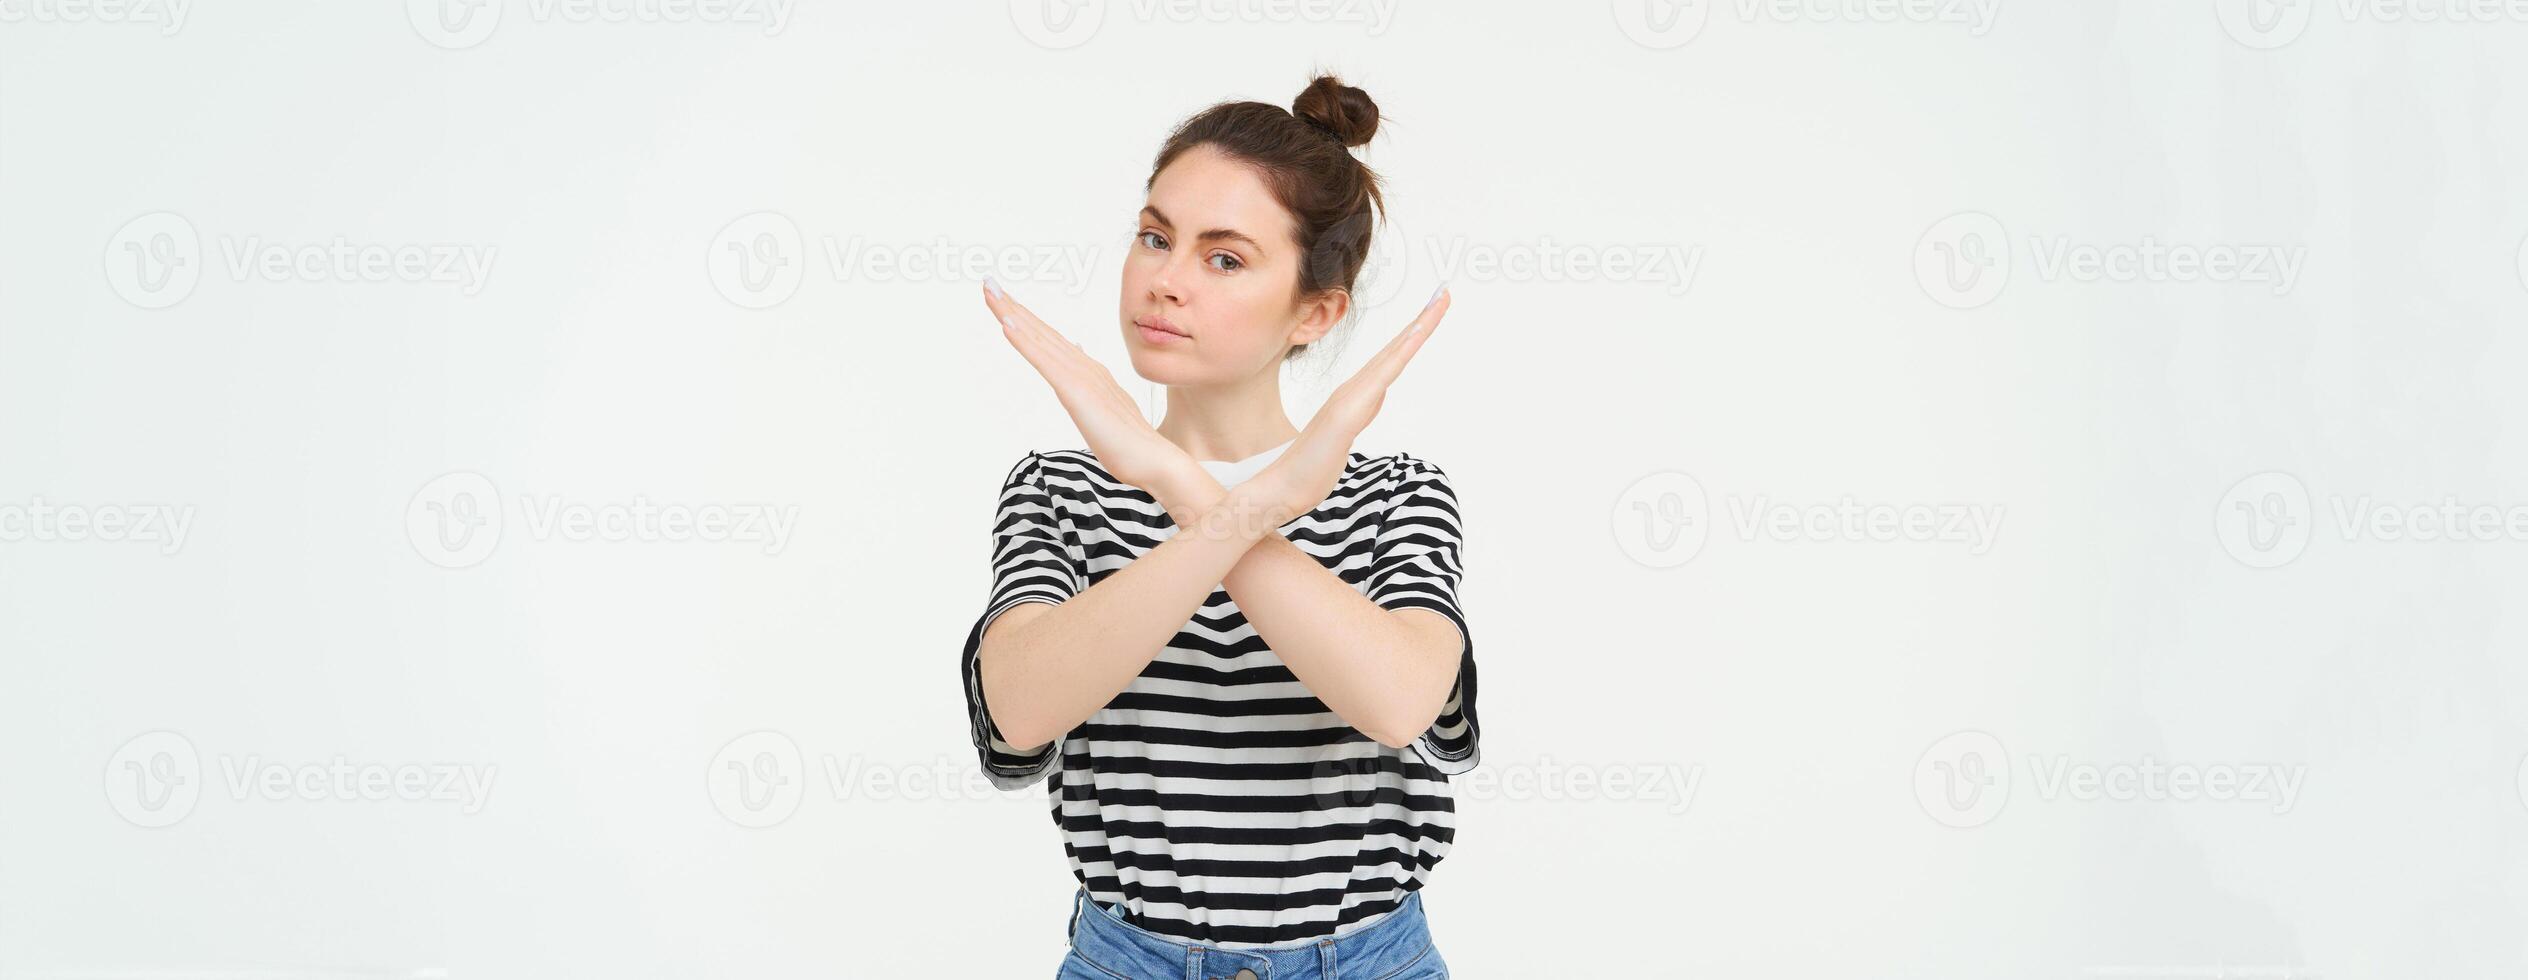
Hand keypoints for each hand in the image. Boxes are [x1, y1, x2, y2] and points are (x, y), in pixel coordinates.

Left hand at [985, 279, 1198, 498]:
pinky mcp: (1077, 392)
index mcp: (1089, 373)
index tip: (1004, 301)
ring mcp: (1081, 377)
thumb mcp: (1104, 411)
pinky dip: (1024, 341)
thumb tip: (1079, 357)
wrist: (1155, 462)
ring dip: (1012, 314)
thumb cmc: (1131, 446)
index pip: (1051, 341)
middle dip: (1013, 306)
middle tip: (988, 283)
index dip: (1026, 319)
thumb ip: (1091, 387)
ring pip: (1040, 339)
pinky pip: (1044, 361)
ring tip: (990, 292)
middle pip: (1042, 332)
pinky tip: (1006, 325)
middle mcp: (1085, 367)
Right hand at [1246, 284, 1450, 519]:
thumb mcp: (1343, 440)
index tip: (1433, 311)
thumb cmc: (1308, 469)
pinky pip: (1381, 379)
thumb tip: (1371, 399)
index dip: (1412, 335)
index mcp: (1354, 395)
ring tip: (1438, 304)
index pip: (1391, 360)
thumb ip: (1355, 417)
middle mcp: (1353, 390)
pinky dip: (1399, 355)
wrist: (1279, 488)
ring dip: (1417, 330)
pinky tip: (1414, 339)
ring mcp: (1350, 400)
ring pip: (1392, 357)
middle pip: (1395, 350)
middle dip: (1422, 320)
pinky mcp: (1347, 415)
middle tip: (1445, 293)